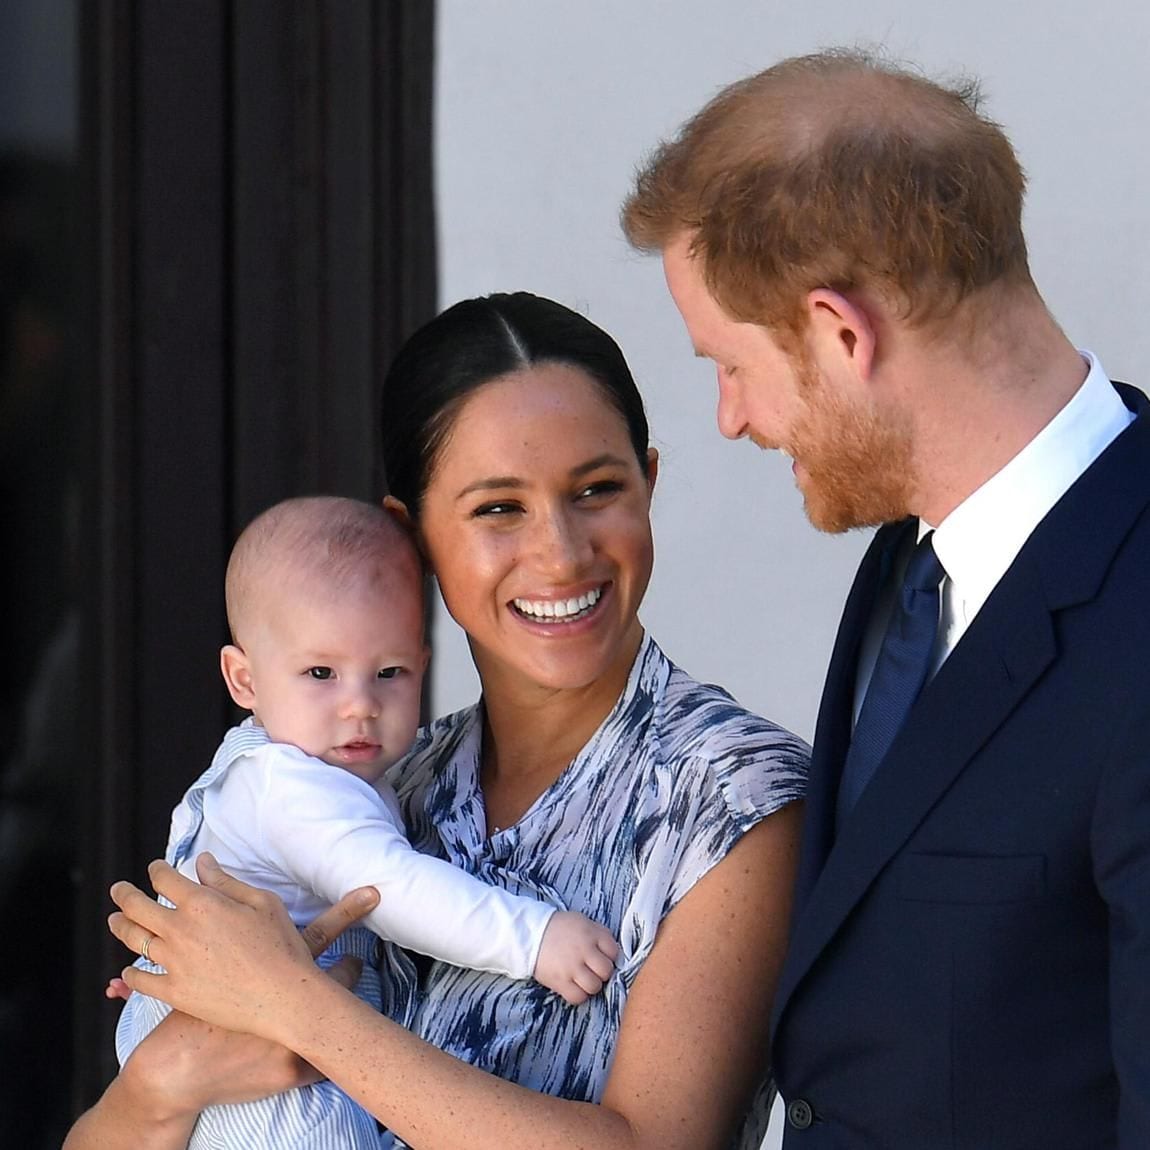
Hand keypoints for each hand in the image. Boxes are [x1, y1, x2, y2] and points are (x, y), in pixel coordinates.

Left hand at [108, 852, 379, 1042]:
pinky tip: (128, 970)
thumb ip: (226, 882)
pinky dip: (130, 974)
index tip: (154, 868)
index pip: (165, 879)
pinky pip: (141, 981)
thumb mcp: (262, 902)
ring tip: (115, 921)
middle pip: (136, 907)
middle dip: (124, 894)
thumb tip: (202, 862)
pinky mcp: (174, 992)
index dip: (156, 870)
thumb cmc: (280, 944)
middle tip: (118, 890)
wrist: (282, 996)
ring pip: (134, 941)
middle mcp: (179, 931)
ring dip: (120, 927)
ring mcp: (173, 963)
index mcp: (201, 904)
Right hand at [532, 910, 617, 1003]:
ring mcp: (572, 968)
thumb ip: (599, 934)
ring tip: (584, 978)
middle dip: (602, 972)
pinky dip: (579, 994)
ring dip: (592, 984)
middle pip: (606, 971)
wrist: (530, 933)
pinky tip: (575, 986)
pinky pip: (578, 997)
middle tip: (593, 969)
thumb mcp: (582, 922)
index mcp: (591, 934)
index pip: (614, 951)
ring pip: (594, 986)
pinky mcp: (560, 982)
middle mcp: (584, 951)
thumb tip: (613, 952)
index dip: (610, 956)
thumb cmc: (559, 927)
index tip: (603, 956)